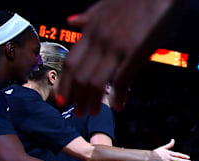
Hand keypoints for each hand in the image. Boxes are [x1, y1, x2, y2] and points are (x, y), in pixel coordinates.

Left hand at [59, 0, 182, 115]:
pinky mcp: (135, 50)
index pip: (71, 62)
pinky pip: (122, 79)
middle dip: (76, 97)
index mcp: (92, 28)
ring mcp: (116, 45)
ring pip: (95, 81)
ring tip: (93, 112)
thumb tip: (70, 22)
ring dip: (93, 101)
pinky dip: (119, 96)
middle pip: (79, 75)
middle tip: (77, 112)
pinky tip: (119, 105)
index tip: (62, 99)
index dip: (65, 84)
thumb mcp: (106, 4)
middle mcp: (100, 38)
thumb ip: (89, 16)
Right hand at [150, 139, 191, 160]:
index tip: (188, 157)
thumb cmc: (156, 152)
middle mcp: (169, 157)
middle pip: (178, 159)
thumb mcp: (163, 148)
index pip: (178, 154)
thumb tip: (173, 140)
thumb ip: (169, 145)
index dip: (183, 156)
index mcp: (169, 153)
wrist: (149, 157)